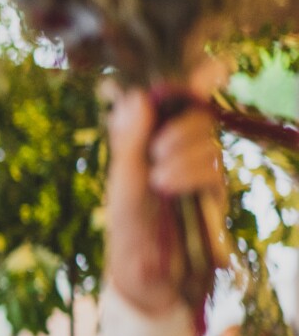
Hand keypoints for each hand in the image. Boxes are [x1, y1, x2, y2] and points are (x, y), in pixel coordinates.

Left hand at [104, 84, 223, 316]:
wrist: (142, 268)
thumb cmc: (127, 220)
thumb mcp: (122, 176)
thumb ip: (129, 137)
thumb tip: (135, 95)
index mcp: (156, 137)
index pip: (182, 99)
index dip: (199, 79)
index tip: (212, 68)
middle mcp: (181, 148)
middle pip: (199, 117)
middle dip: (181, 129)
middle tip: (155, 153)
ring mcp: (200, 169)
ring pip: (208, 143)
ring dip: (182, 156)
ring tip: (158, 181)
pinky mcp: (214, 193)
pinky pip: (213, 170)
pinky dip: (191, 174)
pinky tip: (169, 187)